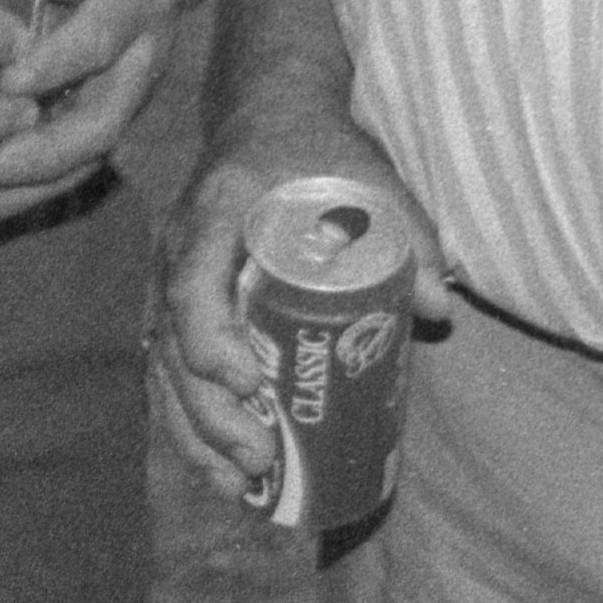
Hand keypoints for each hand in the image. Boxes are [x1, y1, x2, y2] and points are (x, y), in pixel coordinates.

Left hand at [0, 0, 188, 193]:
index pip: (101, 35)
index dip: (58, 61)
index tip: (9, 79)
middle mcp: (142, 54)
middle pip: (104, 118)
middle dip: (46, 150)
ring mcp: (129, 95)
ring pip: (87, 158)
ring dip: (26, 191)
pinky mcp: (106, 120)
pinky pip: (68, 170)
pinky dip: (19, 197)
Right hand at [148, 105, 450, 506]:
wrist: (265, 115)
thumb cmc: (314, 148)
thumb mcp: (365, 173)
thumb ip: (406, 230)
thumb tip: (439, 309)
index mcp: (214, 215)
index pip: (192, 287)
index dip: (211, 343)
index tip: (251, 386)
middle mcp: (176, 253)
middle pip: (170, 348)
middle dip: (209, 415)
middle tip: (260, 460)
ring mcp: (169, 283)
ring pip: (162, 371)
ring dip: (195, 435)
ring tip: (240, 487)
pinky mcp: (177, 308)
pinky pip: (170, 373)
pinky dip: (191, 426)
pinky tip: (223, 470)